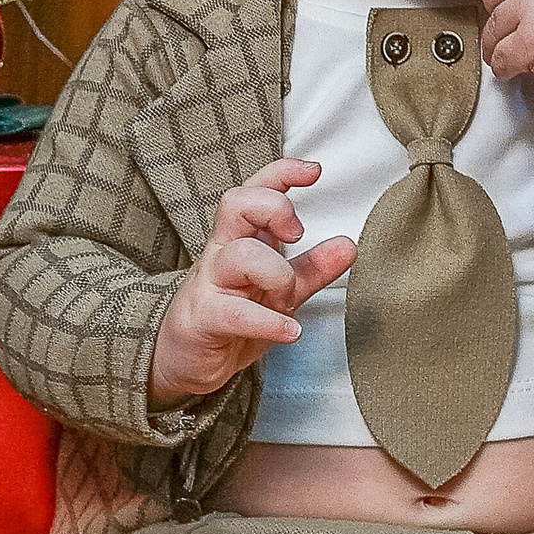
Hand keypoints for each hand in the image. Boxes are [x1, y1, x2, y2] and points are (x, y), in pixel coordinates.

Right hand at [150, 158, 356, 405]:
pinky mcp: (204, 318)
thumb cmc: (229, 319)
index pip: (254, 190)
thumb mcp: (278, 291)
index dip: (282, 172)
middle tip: (297, 235)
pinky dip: (270, 322)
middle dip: (274, 209)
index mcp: (239, 239)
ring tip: (289, 298)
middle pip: (236, 204)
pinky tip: (291, 331)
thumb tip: (349, 245)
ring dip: (278, 275)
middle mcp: (222, 253)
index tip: (315, 171)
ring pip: (241, 256)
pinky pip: (236, 312)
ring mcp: (210, 284)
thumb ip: (312, 269)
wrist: (183, 362)